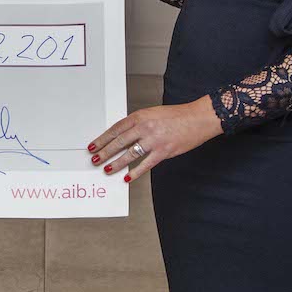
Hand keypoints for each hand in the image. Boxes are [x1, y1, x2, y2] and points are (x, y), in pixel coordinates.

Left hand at [87, 97, 223, 182]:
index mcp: (140, 116)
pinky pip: (146, 164)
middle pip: (119, 142)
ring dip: (117, 163)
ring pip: (130, 154)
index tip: (93, 145)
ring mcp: (154, 140)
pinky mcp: (164, 151)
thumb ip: (138, 123)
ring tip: (107, 169)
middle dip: (105, 152)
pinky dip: (136, 172)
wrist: (198, 118)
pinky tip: (127, 177)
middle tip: (95, 159)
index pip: (116, 129)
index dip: (102, 139)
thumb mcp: (152, 114)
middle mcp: (145, 127)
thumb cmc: (177, 115)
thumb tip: (123, 136)